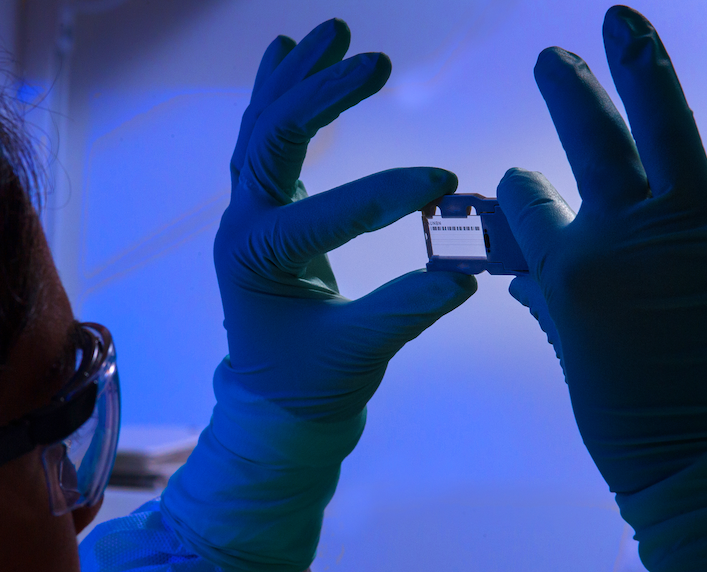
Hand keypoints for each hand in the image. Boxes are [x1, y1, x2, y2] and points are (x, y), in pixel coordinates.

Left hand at [218, 20, 476, 421]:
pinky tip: (286, 51)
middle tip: (374, 60)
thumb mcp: (358, 353)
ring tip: (331, 31)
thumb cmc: (311, 381)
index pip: (322, 215)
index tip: (443, 182)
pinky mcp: (264, 209)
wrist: (275, 399)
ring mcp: (248, 213)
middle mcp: (243, 227)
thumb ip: (404, 312)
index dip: (384, 195)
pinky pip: (262, 141)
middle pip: (271, 142)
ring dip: (296, 79)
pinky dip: (276, 95)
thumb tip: (462, 276)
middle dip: (320, 97)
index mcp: (259, 262)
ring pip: (262, 130)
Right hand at [498, 5, 706, 571]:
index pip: (526, 203)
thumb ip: (553, 306)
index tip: (517, 180)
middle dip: (568, 89)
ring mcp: (705, 233)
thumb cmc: (644, 432)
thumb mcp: (583, 366)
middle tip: (554, 56)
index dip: (518, 188)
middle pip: (590, 143)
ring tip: (624, 21)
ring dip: (645, 70)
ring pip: (669, 129)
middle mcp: (629, 241)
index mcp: (572, 276)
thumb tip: (523, 274)